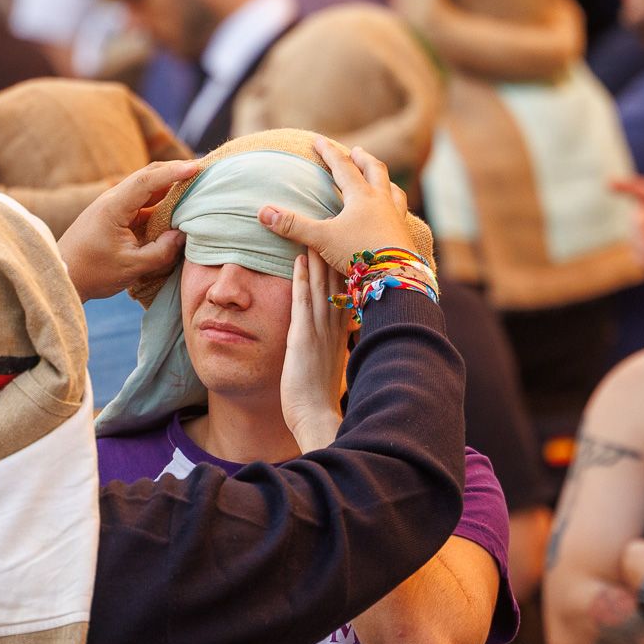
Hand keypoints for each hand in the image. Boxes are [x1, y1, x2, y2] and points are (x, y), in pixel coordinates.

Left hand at [58, 158, 199, 300]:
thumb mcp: (130, 267)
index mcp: (113, 208)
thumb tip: (183, 235)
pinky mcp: (115, 216)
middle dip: (175, 170)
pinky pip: (142, 202)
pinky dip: (161, 199)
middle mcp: (112, 200)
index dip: (172, 172)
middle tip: (203, 168)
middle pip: (147, 176)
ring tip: (196, 182)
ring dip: (169, 184)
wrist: (63, 276)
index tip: (195, 167)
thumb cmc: (92, 273)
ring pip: (145, 187)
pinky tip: (178, 204)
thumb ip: (160, 252)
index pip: (147, 181)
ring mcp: (113, 206)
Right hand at [259, 136, 414, 274]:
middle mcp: (382, 201)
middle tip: (357, 151)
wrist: (395, 277)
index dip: (329, 152)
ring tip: (380, 178)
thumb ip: (293, 225)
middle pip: (375, 171)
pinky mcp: (405, 234)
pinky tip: (393, 213)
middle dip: (363, 159)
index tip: (319, 140)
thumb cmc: (359, 254)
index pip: (343, 167)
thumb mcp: (321, 239)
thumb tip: (262, 212)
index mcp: (361, 196)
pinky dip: (395, 205)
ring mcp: (397, 217)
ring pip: (393, 190)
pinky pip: (401, 212)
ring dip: (384, 180)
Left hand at [279, 249, 350, 451]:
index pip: (344, 292)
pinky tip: (299, 258)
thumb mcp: (329, 366)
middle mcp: (334, 326)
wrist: (316, 417)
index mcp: (341, 333)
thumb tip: (330, 340)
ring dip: (318, 257)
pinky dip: (301, 278)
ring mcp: (320, 329)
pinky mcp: (303, 336)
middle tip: (334, 225)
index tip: (344, 244)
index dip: (344, 267)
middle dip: (334, 254)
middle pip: (336, 282)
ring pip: (320, 285)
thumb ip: (331, 347)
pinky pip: (302, 300)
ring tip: (315, 230)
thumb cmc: (319, 397)